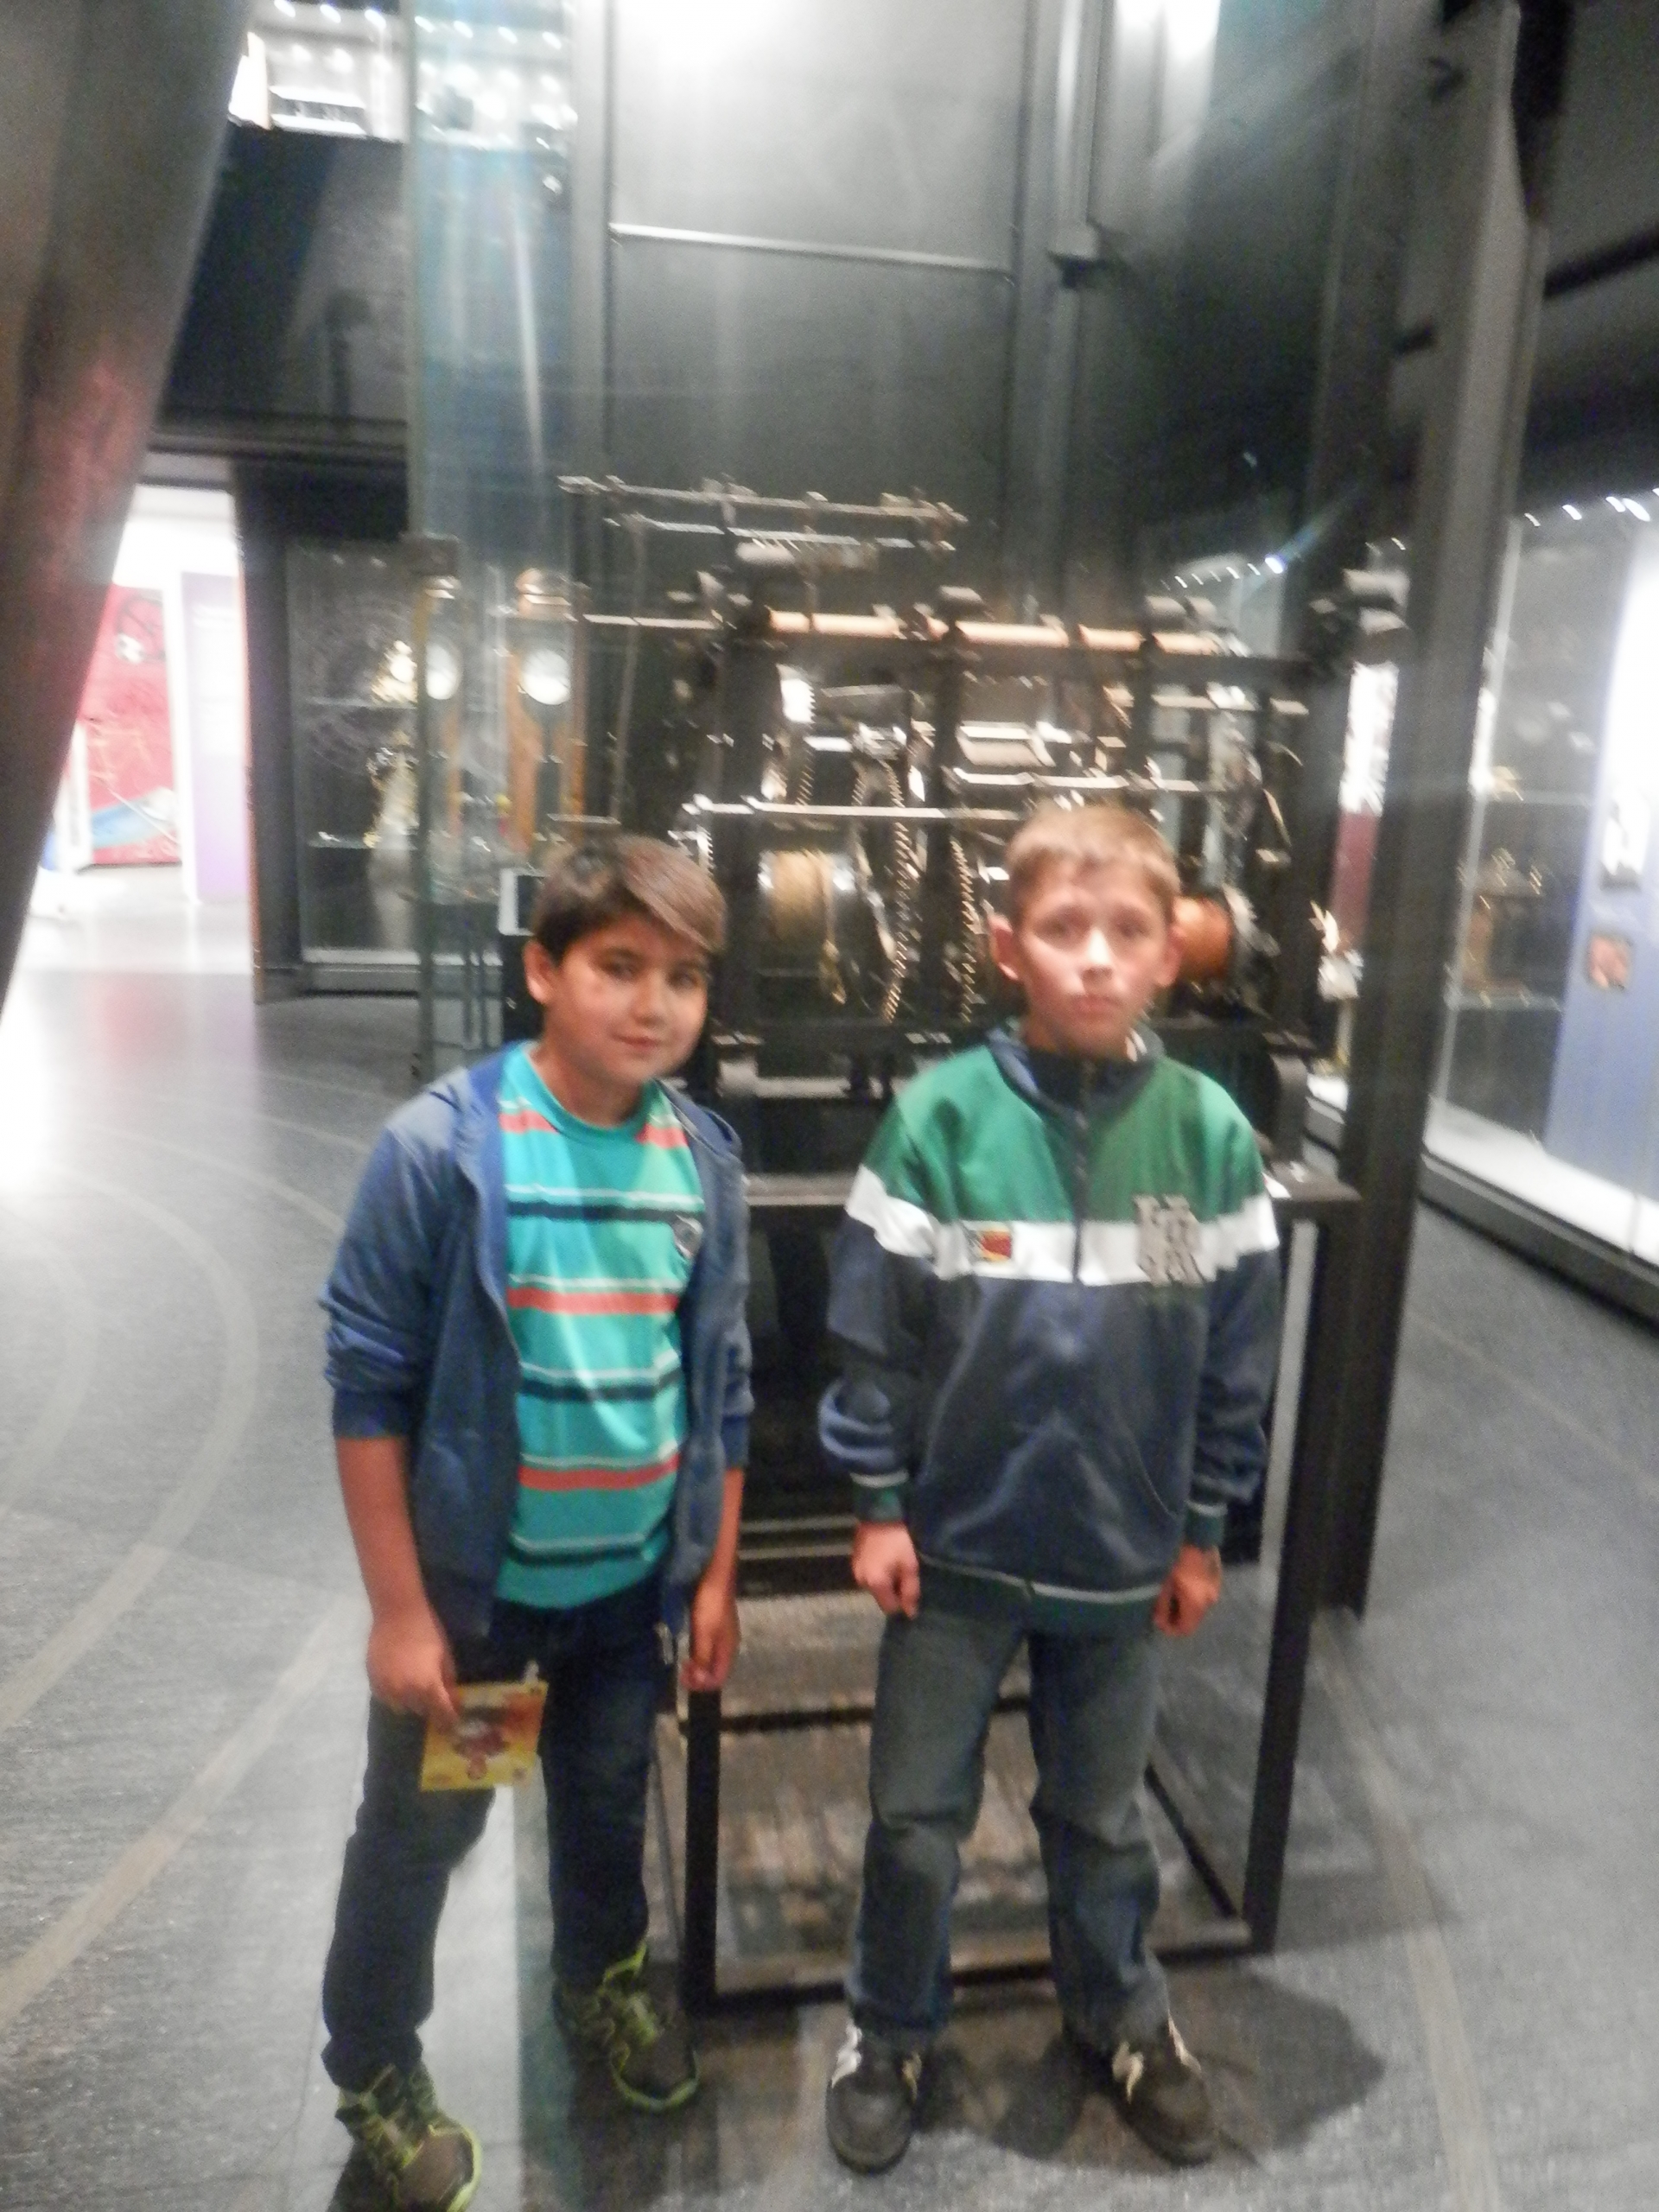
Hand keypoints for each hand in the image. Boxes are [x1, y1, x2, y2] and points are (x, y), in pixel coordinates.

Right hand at [366, 1602, 458, 1727]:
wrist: (397, 1613)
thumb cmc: (427, 1630)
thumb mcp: (445, 1656)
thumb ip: (448, 1682)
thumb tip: (453, 1701)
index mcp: (428, 1686)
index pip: (441, 1714)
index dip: (449, 1721)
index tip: (453, 1724)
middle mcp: (406, 1693)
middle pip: (422, 1711)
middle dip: (430, 1706)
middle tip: (434, 1695)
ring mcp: (387, 1689)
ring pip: (402, 1708)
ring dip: (411, 1701)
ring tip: (415, 1686)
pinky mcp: (373, 1683)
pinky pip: (387, 1698)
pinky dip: (395, 1695)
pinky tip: (399, 1680)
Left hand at [682, 1565, 739, 1690]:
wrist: (716, 1577)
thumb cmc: (710, 1605)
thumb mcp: (704, 1632)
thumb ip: (702, 1657)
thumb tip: (700, 1681)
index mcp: (728, 1649)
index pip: (718, 1679)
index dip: (701, 1684)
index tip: (683, 1677)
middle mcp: (727, 1646)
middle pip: (715, 1671)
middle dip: (698, 1677)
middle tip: (681, 1672)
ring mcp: (722, 1636)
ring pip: (711, 1661)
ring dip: (697, 1667)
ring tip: (683, 1664)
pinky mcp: (715, 1627)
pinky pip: (708, 1649)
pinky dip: (698, 1655)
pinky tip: (689, 1650)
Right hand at [852, 1521, 920, 1617]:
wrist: (878, 1514)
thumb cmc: (898, 1541)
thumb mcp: (910, 1566)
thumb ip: (910, 1591)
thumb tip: (910, 1614)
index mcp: (875, 1584)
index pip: (889, 1608)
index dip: (902, 1603)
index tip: (911, 1590)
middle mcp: (861, 1581)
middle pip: (881, 1597)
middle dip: (893, 1591)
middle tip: (905, 1574)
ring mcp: (856, 1570)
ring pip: (874, 1586)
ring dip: (885, 1581)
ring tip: (895, 1565)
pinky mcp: (854, 1560)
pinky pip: (868, 1575)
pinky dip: (877, 1572)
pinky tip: (886, 1559)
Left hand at [1153, 1544, 1221, 1636]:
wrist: (1197, 1532)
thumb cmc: (1175, 1558)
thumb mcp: (1163, 1583)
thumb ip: (1161, 1606)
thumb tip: (1159, 1622)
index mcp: (1196, 1604)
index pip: (1186, 1629)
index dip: (1170, 1629)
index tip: (1158, 1621)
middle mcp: (1210, 1601)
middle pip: (1193, 1619)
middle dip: (1177, 1617)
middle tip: (1161, 1606)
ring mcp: (1215, 1589)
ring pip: (1199, 1606)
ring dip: (1185, 1605)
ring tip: (1169, 1593)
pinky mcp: (1216, 1578)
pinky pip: (1203, 1593)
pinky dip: (1192, 1594)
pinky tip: (1181, 1583)